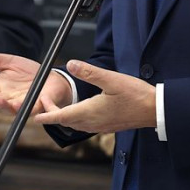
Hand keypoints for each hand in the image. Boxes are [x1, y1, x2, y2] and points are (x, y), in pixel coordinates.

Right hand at [0, 48, 71, 115]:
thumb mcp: (7, 62)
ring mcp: (23, 103)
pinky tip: (22, 104)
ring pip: (12, 108)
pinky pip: (34, 108)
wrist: (52, 78)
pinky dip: (29, 108)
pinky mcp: (39, 105)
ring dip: (5, 106)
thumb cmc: (29, 72)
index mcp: (0, 88)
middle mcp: (9, 98)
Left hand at [33, 60, 154, 132]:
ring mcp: (101, 125)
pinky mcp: (108, 125)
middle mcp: (93, 122)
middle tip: (43, 101)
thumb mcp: (111, 79)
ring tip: (57, 106)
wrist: (155, 110)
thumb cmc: (136, 95)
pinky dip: (75, 119)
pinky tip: (79, 111)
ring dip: (64, 117)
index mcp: (90, 111)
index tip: (33, 116)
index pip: (61, 116)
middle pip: (65, 121)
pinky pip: (85, 125)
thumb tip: (71, 64)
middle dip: (52, 113)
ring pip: (75, 124)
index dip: (46, 115)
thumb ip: (89, 72)